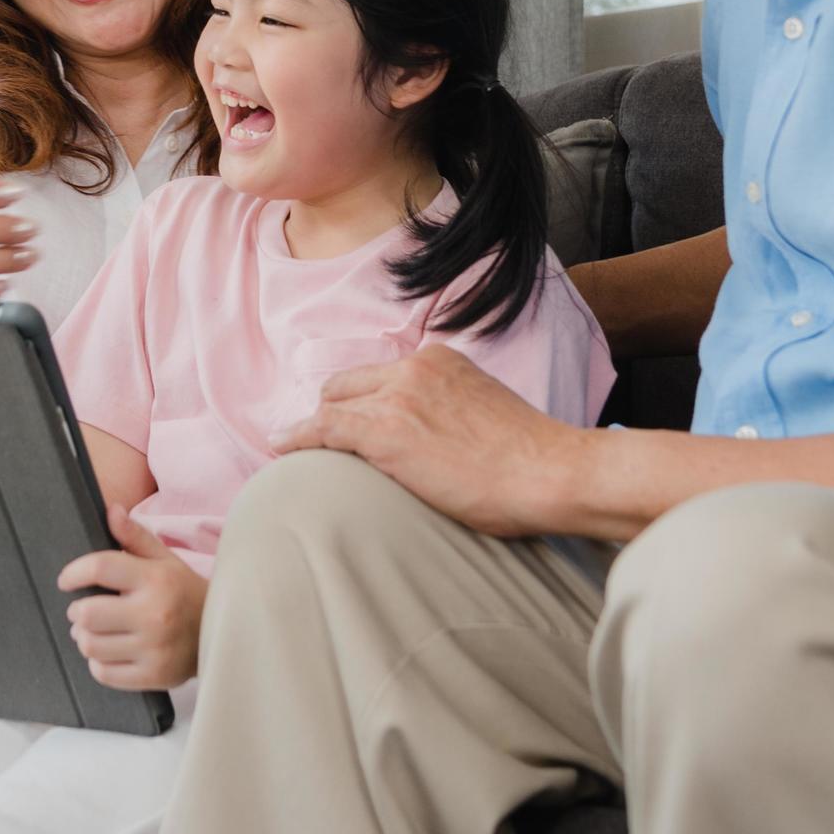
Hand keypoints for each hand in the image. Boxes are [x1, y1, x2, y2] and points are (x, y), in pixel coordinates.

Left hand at [58, 508, 206, 690]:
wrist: (226, 633)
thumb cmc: (185, 592)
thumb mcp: (165, 559)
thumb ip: (135, 536)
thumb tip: (111, 510)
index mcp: (156, 579)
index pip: (100, 568)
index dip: (73, 572)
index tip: (66, 580)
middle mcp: (155, 614)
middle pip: (87, 613)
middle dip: (77, 609)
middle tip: (82, 608)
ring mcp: (154, 649)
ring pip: (90, 645)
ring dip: (84, 636)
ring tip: (93, 630)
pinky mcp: (154, 676)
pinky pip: (103, 673)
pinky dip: (97, 662)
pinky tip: (108, 651)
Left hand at [274, 345, 586, 537]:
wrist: (551, 472)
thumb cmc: (532, 460)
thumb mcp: (487, 412)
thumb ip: (454, 411)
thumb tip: (439, 438)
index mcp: (440, 360)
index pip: (381, 375)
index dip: (359, 400)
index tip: (348, 418)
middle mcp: (414, 368)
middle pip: (349, 386)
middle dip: (333, 411)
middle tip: (319, 439)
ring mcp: (397, 398)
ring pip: (333, 407)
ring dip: (314, 430)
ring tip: (292, 446)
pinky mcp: (384, 432)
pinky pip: (322, 430)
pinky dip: (298, 438)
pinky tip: (283, 449)